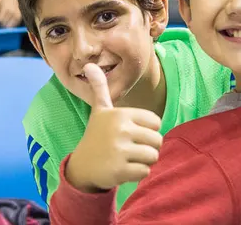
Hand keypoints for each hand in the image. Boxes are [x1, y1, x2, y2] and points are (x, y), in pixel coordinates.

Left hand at [0, 0, 21, 27]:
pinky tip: (8, 21)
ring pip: (9, 25)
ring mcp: (16, 15)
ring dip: (4, 25)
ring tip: (2, 21)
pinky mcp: (20, 16)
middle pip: (3, 23)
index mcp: (5, 8)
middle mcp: (11, 12)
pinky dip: (10, 24)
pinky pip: (14, 24)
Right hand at [65, 64, 162, 192]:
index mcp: (121, 114)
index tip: (131, 133)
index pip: (156, 123)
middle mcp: (120, 130)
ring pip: (153, 157)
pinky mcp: (119, 171)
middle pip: (158, 140)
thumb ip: (100, 88)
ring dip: (144, 161)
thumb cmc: (97, 135)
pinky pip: (145, 172)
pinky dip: (137, 174)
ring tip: (128, 158)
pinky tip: (123, 170)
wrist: (82, 166)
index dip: (148, 130)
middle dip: (148, 147)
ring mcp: (119, 151)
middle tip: (131, 149)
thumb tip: (89, 64)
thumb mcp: (100, 110)